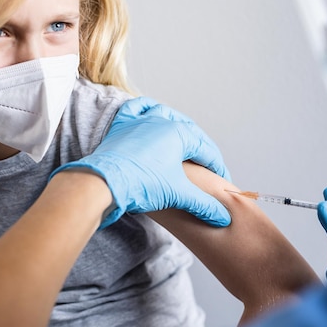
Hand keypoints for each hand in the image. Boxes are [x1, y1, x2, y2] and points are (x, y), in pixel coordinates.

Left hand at [51, 97, 231, 227]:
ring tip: (184, 139)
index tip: (223, 180)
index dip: (218, 166)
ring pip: (165, 114)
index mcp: (179, 133)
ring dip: (177, 125)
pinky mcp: (122, 124)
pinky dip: (146, 109)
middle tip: (207, 166)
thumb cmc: (142, 184)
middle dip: (201, 148)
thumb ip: (204, 205)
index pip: (206, 150)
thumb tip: (223, 218)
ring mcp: (140, 119)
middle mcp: (162, 120)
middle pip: (190, 132)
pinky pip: (137, 108)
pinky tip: (150, 115)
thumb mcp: (178, 195)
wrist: (103, 183)